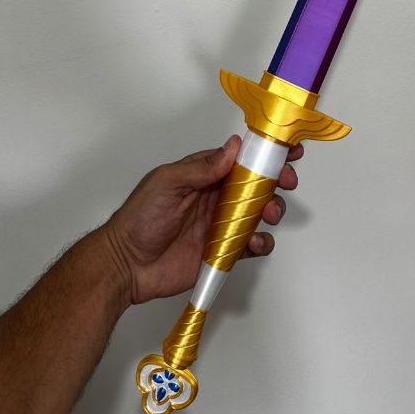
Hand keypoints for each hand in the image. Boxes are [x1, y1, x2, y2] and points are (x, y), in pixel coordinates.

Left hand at [104, 134, 302, 304]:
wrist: (127, 265)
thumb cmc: (139, 219)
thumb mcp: (167, 183)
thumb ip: (201, 168)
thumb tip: (232, 148)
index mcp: (203, 174)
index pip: (240, 158)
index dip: (265, 154)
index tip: (287, 150)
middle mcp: (215, 196)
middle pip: (256, 184)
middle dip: (276, 181)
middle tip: (286, 182)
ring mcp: (220, 224)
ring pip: (258, 212)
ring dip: (272, 210)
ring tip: (269, 215)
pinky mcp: (222, 250)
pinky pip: (250, 244)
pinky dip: (260, 242)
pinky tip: (255, 242)